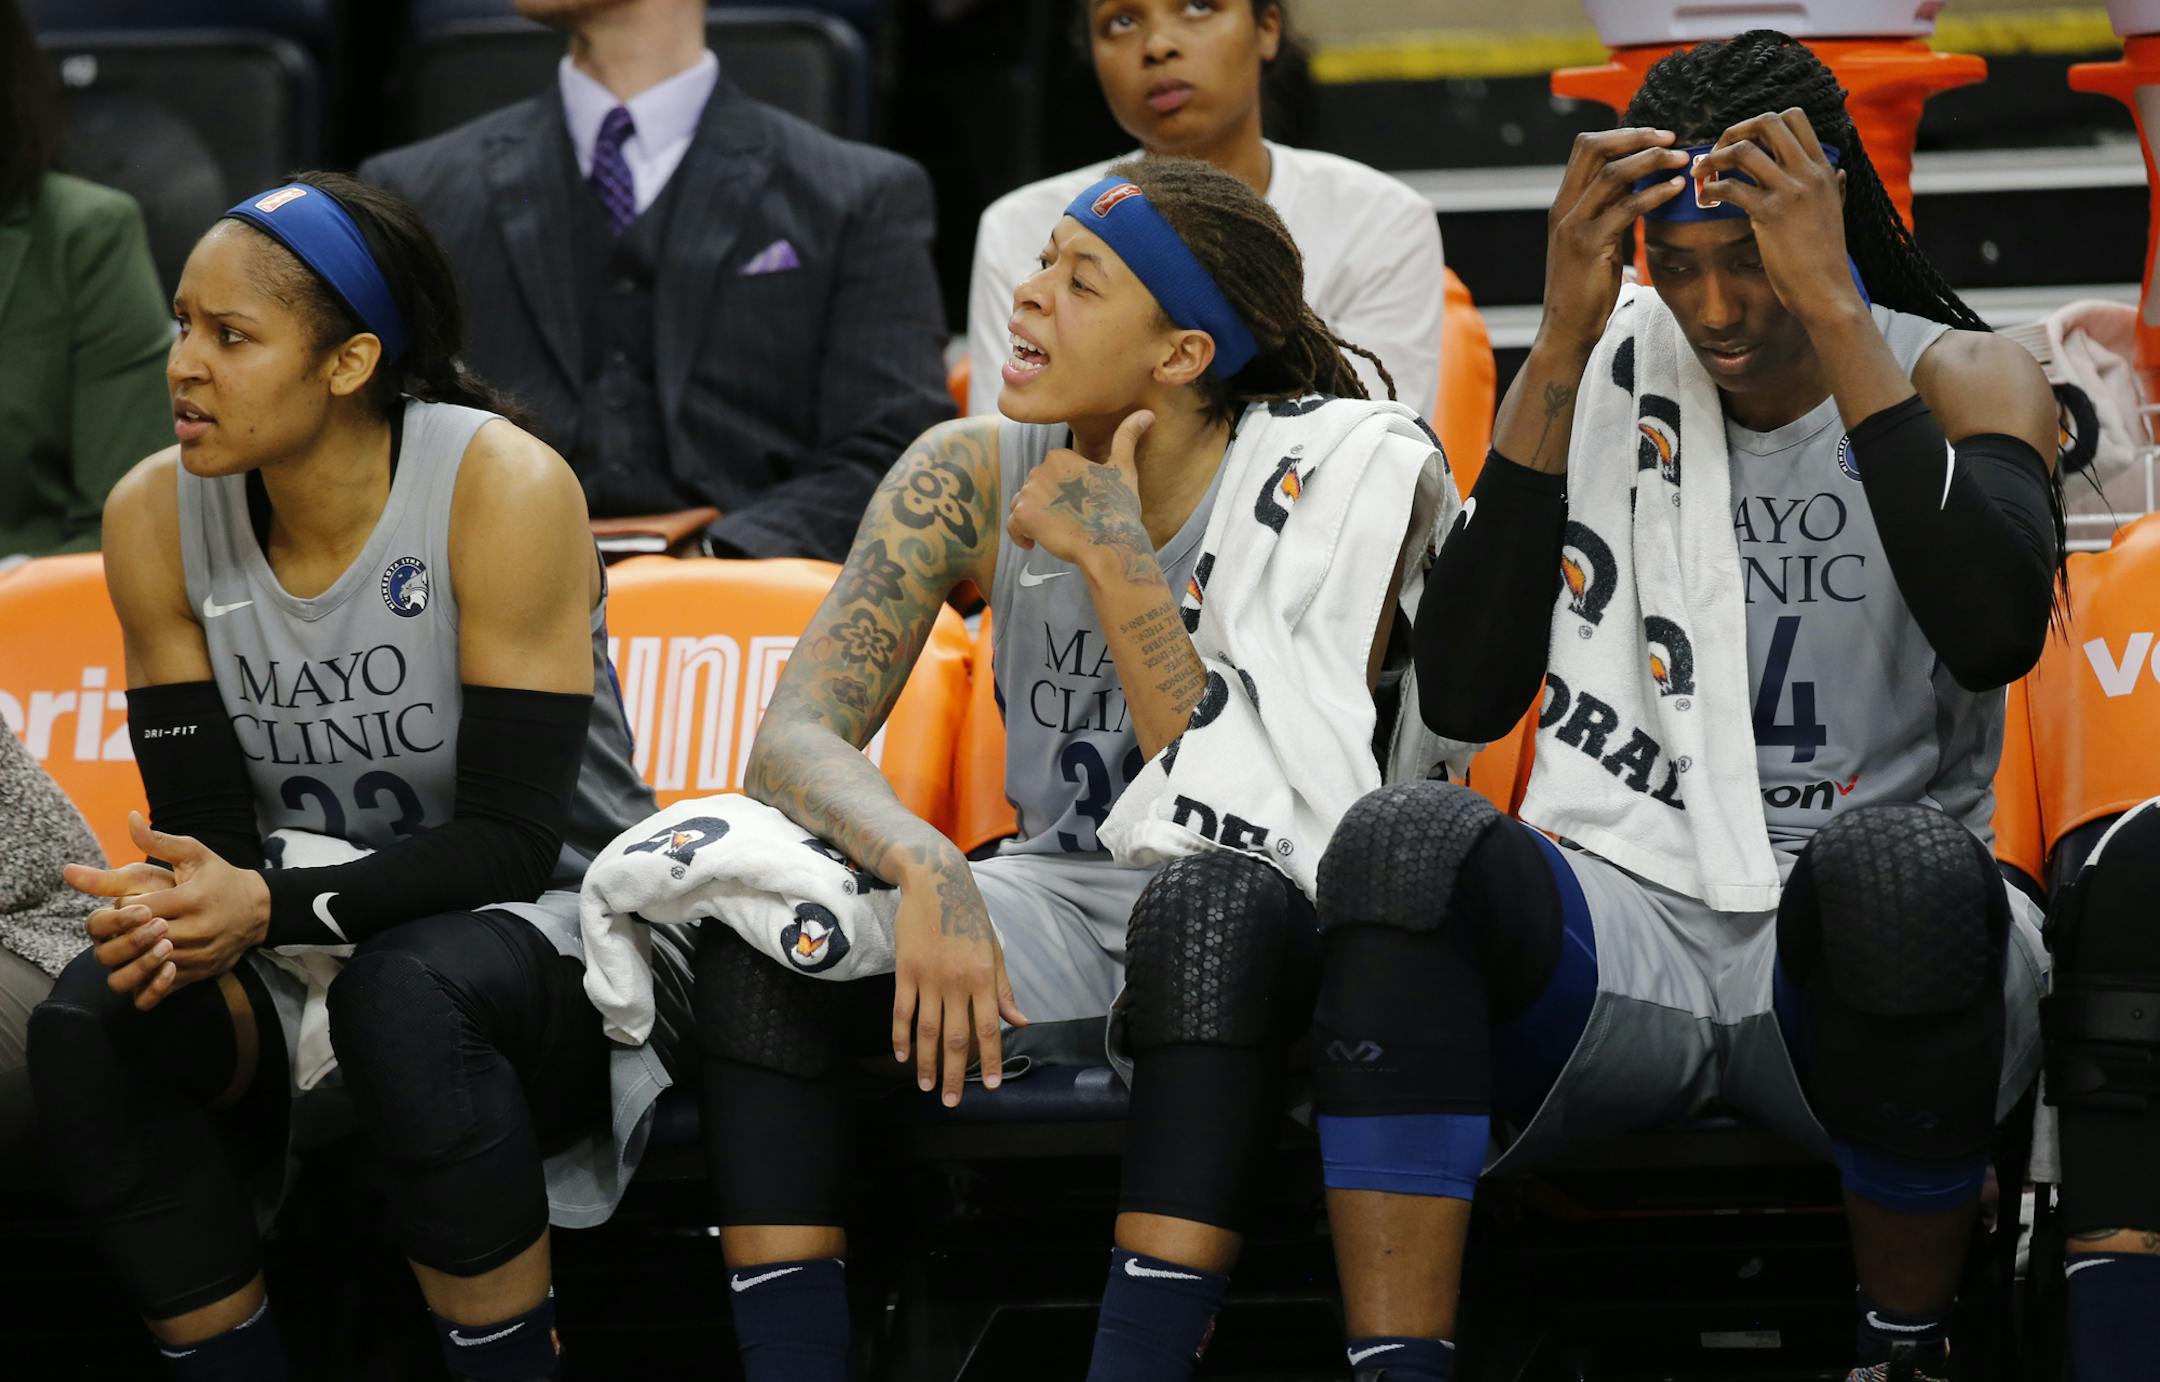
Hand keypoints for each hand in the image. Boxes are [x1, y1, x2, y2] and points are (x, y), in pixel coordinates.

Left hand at [68, 812, 268, 1008]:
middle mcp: (197, 929)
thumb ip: (157, 840)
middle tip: (121, 924)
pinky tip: (145, 961)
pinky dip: (147, 976)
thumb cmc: (219, 877)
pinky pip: (162, 984)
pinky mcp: (201, 973)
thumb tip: (130, 818)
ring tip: (130, 942)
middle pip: (139, 939)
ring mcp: (200, 955)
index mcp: (192, 899)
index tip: (125, 901)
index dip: (123, 907)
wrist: (258, 909)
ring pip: (148, 965)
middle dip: (123, 932)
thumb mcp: (194, 853)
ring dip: (132, 955)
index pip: (138, 909)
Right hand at [69, 857, 178, 1009]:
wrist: (219, 906)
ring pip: (119, 982)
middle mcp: (116, 949)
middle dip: (131, 942)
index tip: (146, 910)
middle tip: (162, 926)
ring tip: (168, 947)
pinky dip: (154, 989)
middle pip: (104, 956)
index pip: (95, 926)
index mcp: (110, 923)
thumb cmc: (176, 888)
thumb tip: (68, 869)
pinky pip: (143, 1001)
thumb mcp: (148, 878)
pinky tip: (172, 969)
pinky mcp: (154, 986)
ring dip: (140, 966)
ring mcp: (133, 970)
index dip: (117, 920)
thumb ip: (114, 876)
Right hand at [889, 851, 1026, 1106]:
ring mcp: (929, 978)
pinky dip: (902, 1036)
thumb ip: (1003, 989)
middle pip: (956, 1037)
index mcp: (983, 978)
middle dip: (955, 1073)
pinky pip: (902, 1011)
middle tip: (951, 1101)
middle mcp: (957, 982)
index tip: (991, 1086)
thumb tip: (1020, 1022)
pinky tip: (903, 1056)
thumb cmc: (970, 918)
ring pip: (928, 1030)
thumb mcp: (993, 951)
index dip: (990, 1059)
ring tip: (926, 1087)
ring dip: (927, 1062)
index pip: (990, 1028)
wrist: (936, 884)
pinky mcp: (905, 971)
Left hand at [1006, 410, 1153, 582]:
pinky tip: (1033, 544)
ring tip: (1056, 532)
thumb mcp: (1124, 469)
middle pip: (1035, 490)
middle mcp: (1039, 470)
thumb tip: (1147, 413)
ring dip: (1035, 519)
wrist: (1111, 543)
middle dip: (1048, 505)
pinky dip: (1020, 535)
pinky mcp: (1023, 516)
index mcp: (1059, 456)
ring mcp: (1029, 493)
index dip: (1063, 492)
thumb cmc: (1119, 508)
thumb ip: (1127, 438)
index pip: (1051, 476)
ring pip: (1023, 506)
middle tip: (1071, 522)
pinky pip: (1013, 526)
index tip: (1078, 506)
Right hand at [1539, 128, 1689, 352]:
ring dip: (1652, 160)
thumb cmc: (1585, 290)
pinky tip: (1677, 191)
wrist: (1566, 330)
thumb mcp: (1596, 241)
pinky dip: (1655, 194)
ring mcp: (1574, 225)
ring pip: (1613, 173)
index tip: (1657, 138)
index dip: (1623, 134)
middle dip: (1637, 136)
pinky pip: (1626, 208)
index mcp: (1565, 202)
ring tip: (1683, 160)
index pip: (1588, 146)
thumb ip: (1609, 211)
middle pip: (1594, 147)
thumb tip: (1638, 187)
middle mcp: (1564, 207)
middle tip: (1673, 139)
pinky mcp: (1589, 246)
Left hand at [1693, 108, 1862, 326]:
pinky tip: (1706, 200)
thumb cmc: (1825, 256)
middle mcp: (1808, 173)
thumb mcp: (1836, 212)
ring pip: (1745, 150)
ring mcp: (1790, 192)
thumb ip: (1836, 188)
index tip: (1743, 143)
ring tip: (1702, 175)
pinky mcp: (1770, 214)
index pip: (1794, 117)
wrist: (1827, 290)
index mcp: (1822, 168)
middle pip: (1768, 122)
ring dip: (1715, 158)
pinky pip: (1731, 187)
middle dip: (1734, 131)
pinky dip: (1711, 189)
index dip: (1761, 122)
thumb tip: (1841, 172)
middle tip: (1717, 152)